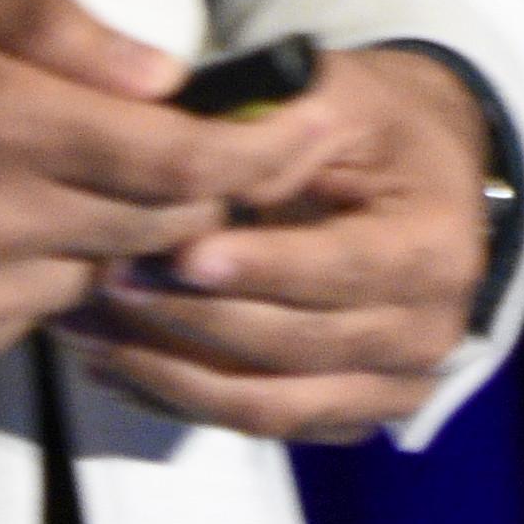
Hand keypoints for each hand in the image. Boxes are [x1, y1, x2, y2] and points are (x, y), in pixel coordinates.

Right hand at [0, 0, 286, 380]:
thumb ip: (56, 32)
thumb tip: (169, 74)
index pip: (178, 157)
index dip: (263, 152)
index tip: (311, 133)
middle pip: (163, 223)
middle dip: (212, 189)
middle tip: (235, 148)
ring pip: (111, 271)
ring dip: (129, 230)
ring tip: (93, 176)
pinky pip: (46, 311)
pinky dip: (60, 269)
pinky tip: (20, 226)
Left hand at [61, 42, 498, 442]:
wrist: (426, 177)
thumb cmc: (376, 127)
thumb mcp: (340, 97)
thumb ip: (278, 131)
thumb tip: (200, 178)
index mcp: (434, 249)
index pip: (339, 270)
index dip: (260, 267)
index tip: (181, 254)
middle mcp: (427, 333)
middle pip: (294, 347)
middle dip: (191, 319)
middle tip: (107, 283)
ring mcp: (392, 386)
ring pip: (268, 406)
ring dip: (170, 374)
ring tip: (89, 334)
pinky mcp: (352, 414)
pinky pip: (260, 425)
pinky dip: (183, 400)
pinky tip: (117, 364)